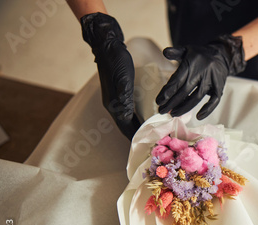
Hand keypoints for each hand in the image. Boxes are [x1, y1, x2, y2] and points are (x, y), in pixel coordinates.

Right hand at [80, 12, 139, 139]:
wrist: (107, 45)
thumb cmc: (117, 61)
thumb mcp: (123, 78)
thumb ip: (123, 97)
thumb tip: (125, 116)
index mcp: (113, 104)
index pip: (124, 127)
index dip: (134, 137)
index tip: (144, 146)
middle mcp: (112, 104)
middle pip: (125, 125)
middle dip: (136, 134)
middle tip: (149, 142)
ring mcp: (114, 98)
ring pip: (126, 118)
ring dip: (136, 126)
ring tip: (148, 132)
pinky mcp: (118, 91)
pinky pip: (127, 109)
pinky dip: (135, 115)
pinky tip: (143, 115)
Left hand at [156, 35, 245, 119]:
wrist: (221, 55)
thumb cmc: (200, 55)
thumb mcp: (187, 50)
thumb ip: (175, 52)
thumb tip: (164, 52)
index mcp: (192, 63)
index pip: (177, 79)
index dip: (167, 91)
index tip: (159, 101)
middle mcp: (201, 72)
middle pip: (185, 90)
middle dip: (172, 102)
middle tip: (162, 110)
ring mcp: (211, 80)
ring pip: (197, 97)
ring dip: (185, 107)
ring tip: (174, 114)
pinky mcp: (219, 87)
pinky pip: (214, 100)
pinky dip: (207, 109)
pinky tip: (198, 117)